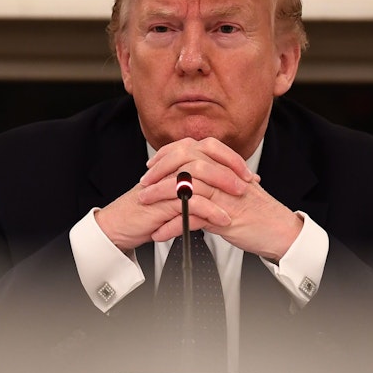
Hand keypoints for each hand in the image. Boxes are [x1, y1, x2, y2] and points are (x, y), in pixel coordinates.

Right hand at [93, 138, 236, 250]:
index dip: (232, 160)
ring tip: (242, 200)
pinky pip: (192, 202)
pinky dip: (211, 211)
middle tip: (250, 184)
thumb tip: (231, 181)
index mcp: (177, 158)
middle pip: (207, 156)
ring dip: (225, 188)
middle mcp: (172, 164)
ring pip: (201, 175)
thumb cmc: (150, 209)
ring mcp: (166, 180)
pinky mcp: (163, 200)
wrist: (122, 224)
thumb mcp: (179, 192)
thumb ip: (199, 183)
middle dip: (232, 171)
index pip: (210, 148)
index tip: (249, 175)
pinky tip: (224, 220)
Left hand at [138, 138, 302, 260]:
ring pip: (185, 186)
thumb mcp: (234, 188)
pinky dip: (172, 226)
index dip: (168, 154)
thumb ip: (215, 179)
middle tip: (144, 184)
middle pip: (185, 162)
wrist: (281, 231)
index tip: (152, 164)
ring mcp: (225, 194)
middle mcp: (225, 175)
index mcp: (226, 165)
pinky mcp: (225, 216)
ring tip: (144, 204)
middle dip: (160, 172)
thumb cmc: (259, 212)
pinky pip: (192, 217)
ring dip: (160, 196)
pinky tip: (160, 232)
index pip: (192, 148)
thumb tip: (190, 176)